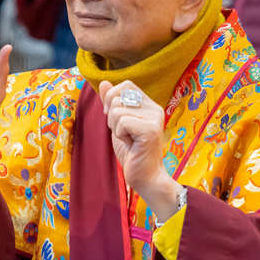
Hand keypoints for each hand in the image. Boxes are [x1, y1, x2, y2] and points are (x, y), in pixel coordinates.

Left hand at [99, 80, 180, 220]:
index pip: (126, 85)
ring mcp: (154, 119)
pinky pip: (122, 122)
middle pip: (119, 96)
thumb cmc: (132, 152)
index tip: (111, 115)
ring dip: (115, 127)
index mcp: (149, 105)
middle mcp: (155, 108)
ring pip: (117, 109)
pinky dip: (120, 135)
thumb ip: (112, 103)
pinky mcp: (150, 130)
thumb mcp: (118, 124)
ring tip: (127, 139)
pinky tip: (130, 144)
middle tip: (123, 132)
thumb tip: (104, 82)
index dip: (112, 97)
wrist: (146, 177)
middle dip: (111, 116)